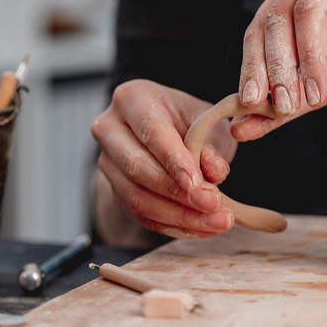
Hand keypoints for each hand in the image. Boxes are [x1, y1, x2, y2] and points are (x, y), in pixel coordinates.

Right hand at [91, 79, 236, 240]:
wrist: (178, 130)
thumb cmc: (194, 121)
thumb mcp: (211, 123)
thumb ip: (213, 145)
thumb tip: (215, 172)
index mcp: (133, 99)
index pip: (151, 132)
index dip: (173, 160)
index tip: (197, 182)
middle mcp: (110, 129)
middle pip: (137, 167)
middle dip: (177, 192)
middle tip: (214, 205)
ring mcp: (108, 163)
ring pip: (136, 197)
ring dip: (180, 215)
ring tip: (217, 220)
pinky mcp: (116, 191)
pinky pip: (142, 216)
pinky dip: (175, 226)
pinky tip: (203, 227)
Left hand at [235, 0, 326, 139]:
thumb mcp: (320, 92)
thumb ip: (282, 108)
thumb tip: (239, 130)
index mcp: (289, 12)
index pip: (257, 35)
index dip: (250, 67)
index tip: (250, 102)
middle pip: (272, 18)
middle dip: (276, 65)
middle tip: (286, 103)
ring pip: (299, 0)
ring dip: (303, 49)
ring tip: (316, 88)